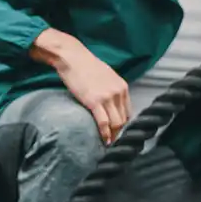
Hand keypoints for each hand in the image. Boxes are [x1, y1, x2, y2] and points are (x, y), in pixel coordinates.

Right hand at [35, 30, 130, 144]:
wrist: (73, 58)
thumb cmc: (86, 66)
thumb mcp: (106, 77)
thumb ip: (112, 90)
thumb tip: (111, 102)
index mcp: (122, 87)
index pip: (128, 111)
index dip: (124, 124)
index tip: (118, 132)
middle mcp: (118, 93)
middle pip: (123, 119)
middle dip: (119, 132)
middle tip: (113, 141)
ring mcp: (107, 97)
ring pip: (116, 123)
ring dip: (113, 135)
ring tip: (109, 143)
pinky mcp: (94, 102)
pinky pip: (104, 122)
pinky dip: (105, 134)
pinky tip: (104, 140)